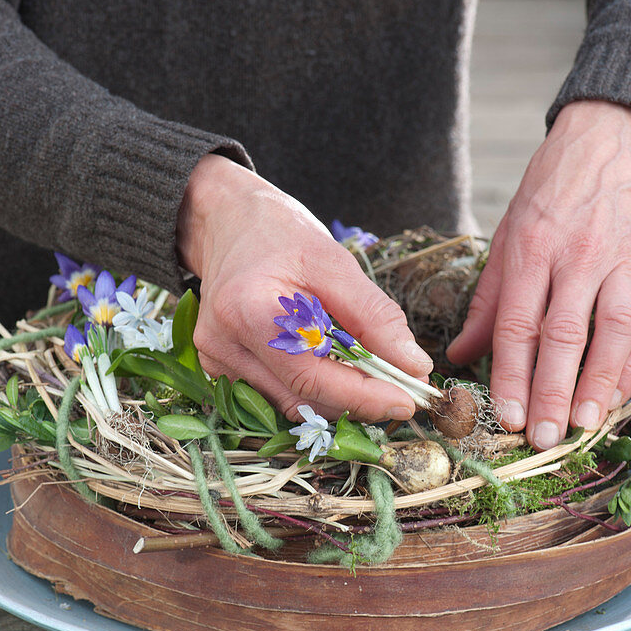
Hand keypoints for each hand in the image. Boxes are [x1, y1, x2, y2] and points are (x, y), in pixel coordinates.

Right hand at [177, 154, 432, 421]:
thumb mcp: (335, 263)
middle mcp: (222, 346)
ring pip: (291, 405)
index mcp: (246, 312)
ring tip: (378, 381)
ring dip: (339, 402)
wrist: (229, 225)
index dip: (363, 397)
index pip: (311, 377)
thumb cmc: (281, 236)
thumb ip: (374, 316)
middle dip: (359, 402)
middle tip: (406, 393)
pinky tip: (340, 375)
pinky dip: (315, 393)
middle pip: (302, 399)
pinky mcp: (222, 370)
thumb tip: (413, 367)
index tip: (409, 400)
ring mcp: (217, 362)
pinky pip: (277, 396)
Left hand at [447, 100, 630, 448]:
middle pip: (563, 335)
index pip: (518, 324)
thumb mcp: (509, 233)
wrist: (616, 138)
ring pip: (611, 333)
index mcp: (532, 249)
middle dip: (552, 393)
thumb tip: (460, 353)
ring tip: (585, 427)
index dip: (511, 376)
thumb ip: (489, 299)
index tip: (506, 417)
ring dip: (598, 386)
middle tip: (544, 438)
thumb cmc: (552, 191)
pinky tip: (618, 396)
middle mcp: (577, 256)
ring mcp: (621, 262)